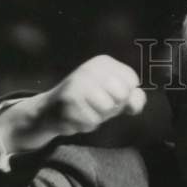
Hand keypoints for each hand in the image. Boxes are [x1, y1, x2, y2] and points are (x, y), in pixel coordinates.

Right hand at [0, 55, 146, 150]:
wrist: (52, 111)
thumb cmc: (90, 103)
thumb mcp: (115, 98)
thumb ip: (133, 99)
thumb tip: (135, 103)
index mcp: (104, 63)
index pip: (132, 80)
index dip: (126, 95)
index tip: (111, 95)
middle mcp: (90, 67)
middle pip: (122, 94)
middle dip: (113, 106)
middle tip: (97, 103)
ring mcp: (78, 83)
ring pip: (107, 108)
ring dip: (99, 116)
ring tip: (86, 110)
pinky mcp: (69, 100)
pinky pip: (92, 121)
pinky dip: (86, 124)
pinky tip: (75, 116)